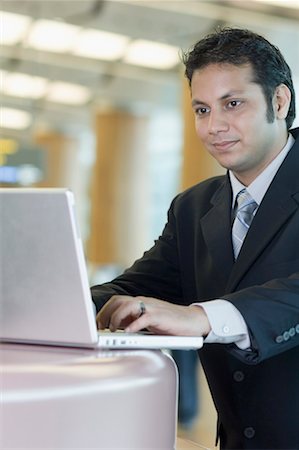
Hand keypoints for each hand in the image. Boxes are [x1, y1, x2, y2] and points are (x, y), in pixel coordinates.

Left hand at [96, 295, 210, 335]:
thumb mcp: (147, 321)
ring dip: (116, 318)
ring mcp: (151, 308)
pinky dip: (134, 325)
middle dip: (105, 314)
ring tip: (112, 330)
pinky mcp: (160, 316)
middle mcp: (143, 302)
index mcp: (139, 302)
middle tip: (100, 328)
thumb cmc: (169, 323)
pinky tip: (129, 332)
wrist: (192, 321)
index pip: (116, 301)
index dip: (103, 311)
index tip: (96, 324)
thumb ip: (133, 321)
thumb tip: (114, 328)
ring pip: (128, 306)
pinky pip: (144, 318)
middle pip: (118, 301)